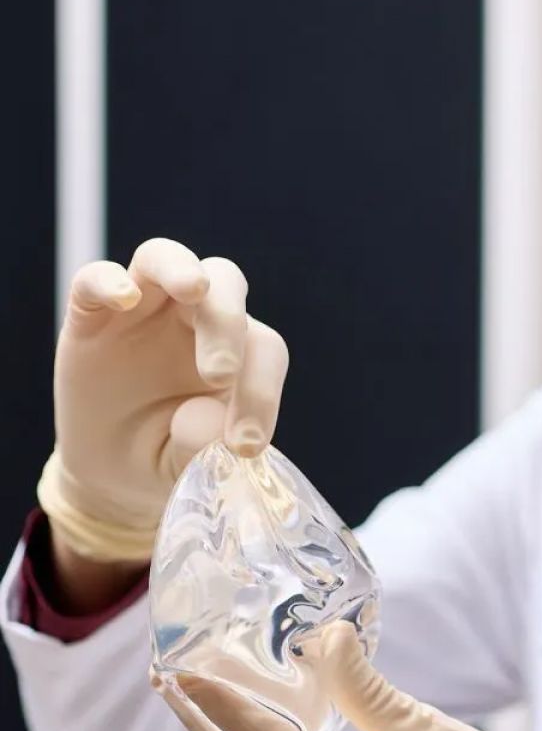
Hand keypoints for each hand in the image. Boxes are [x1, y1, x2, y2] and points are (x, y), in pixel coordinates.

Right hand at [42, 237, 288, 560]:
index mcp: (240, 350)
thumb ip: (204, 447)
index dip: (261, 391)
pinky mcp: (90, 316)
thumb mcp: (192, 466)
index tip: (246, 445)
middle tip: (220, 376)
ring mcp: (142, 309)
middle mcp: (196, 319)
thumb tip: (209, 426)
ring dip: (182, 269)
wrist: (116, 472)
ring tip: (194, 289)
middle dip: (228, 325)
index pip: (262, 348)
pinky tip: (124, 298)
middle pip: (226, 286)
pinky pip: (95, 280)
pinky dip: (108, 281)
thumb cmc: (171, 457)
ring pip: (165, 258)